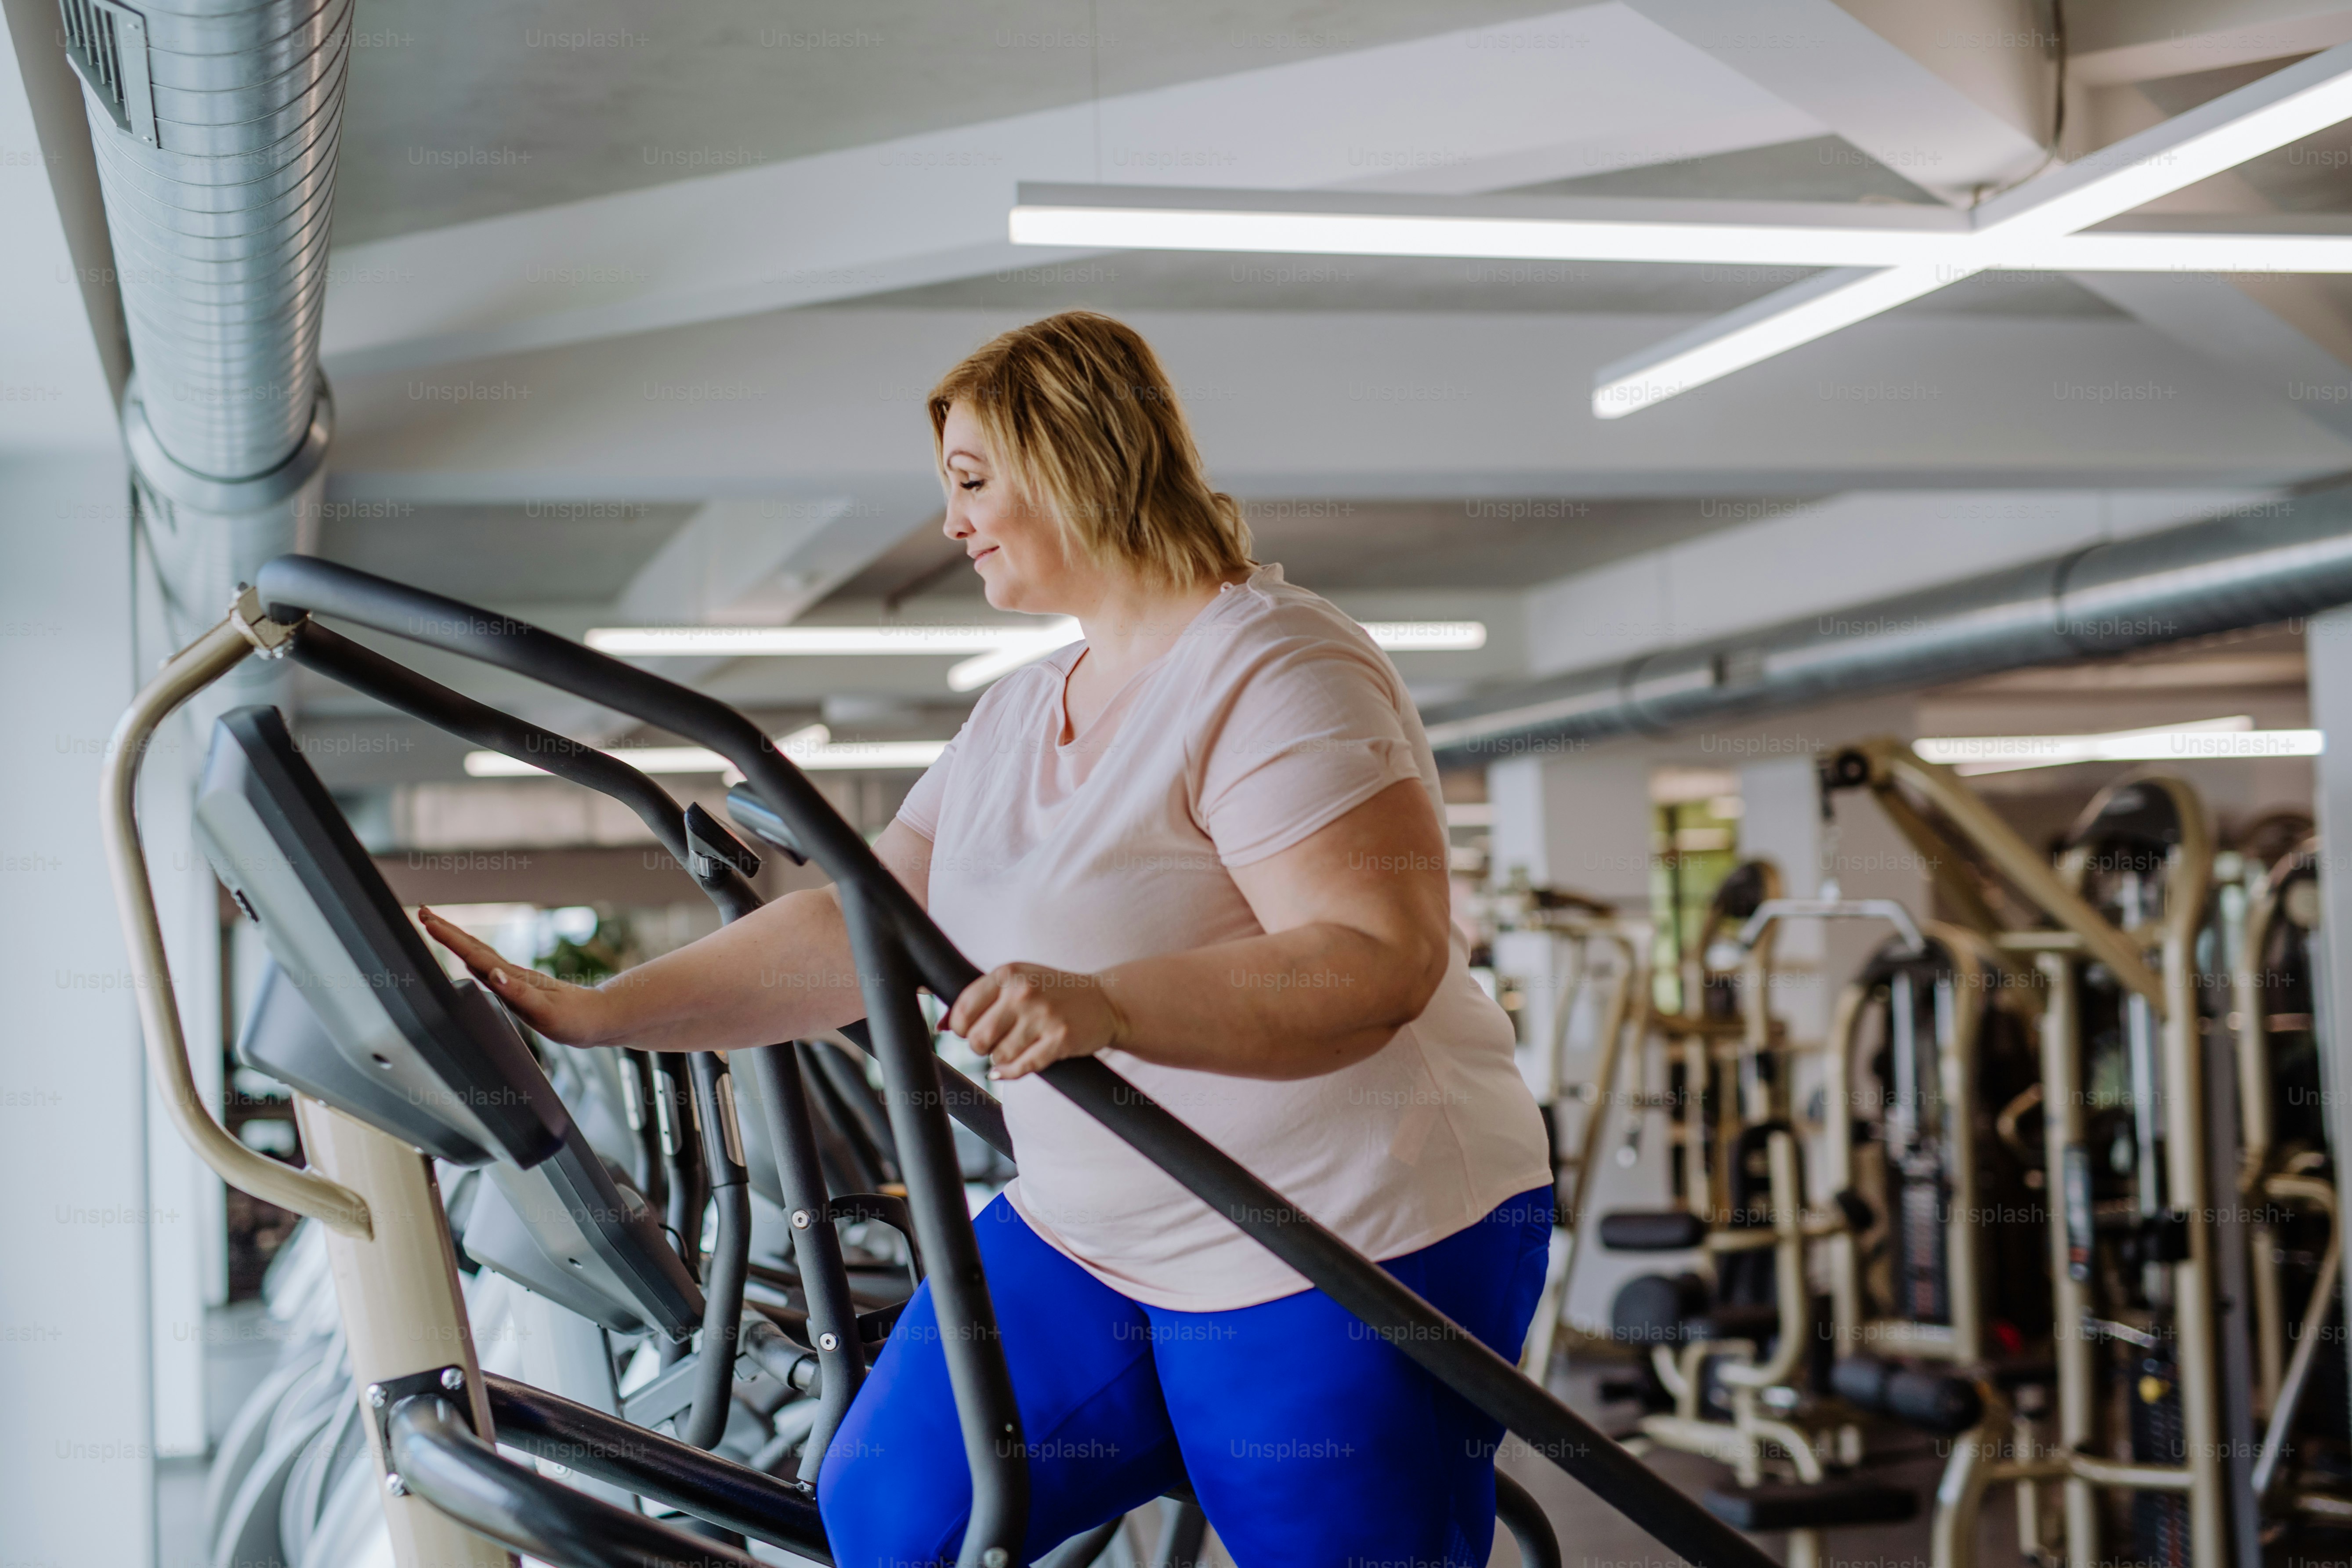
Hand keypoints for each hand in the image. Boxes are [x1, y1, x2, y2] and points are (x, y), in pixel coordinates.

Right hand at [419, 907, 613, 1046]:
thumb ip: (518, 993)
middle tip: (422, 912)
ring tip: (435, 926)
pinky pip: (495, 974)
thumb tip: (494, 974)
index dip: (450, 938)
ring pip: (481, 957)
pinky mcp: (524, 993)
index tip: (428, 920)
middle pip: (474, 950)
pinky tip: (470, 961)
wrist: (600, 1021)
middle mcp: (512, 978)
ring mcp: (517, 983)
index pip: (474, 954)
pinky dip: (478, 964)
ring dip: (457, 942)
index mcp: (512, 979)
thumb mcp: (546, 1009)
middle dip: (447, 932)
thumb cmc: (574, 1018)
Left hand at [947, 962, 1126, 1080]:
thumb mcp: (1015, 982)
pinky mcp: (1060, 1039)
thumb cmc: (1052, 992)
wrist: (1104, 1001)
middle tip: (992, 1043)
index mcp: (1007, 974)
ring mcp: (1043, 1016)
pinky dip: (1013, 1071)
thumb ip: (979, 998)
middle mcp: (1023, 992)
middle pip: (976, 1038)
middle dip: (980, 1047)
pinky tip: (1014, 1065)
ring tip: (1015, 1047)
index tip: (971, 1029)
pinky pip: (1022, 1067)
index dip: (960, 1027)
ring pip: (998, 1056)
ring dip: (1001, 1059)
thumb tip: (939, 1025)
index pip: (962, 1010)